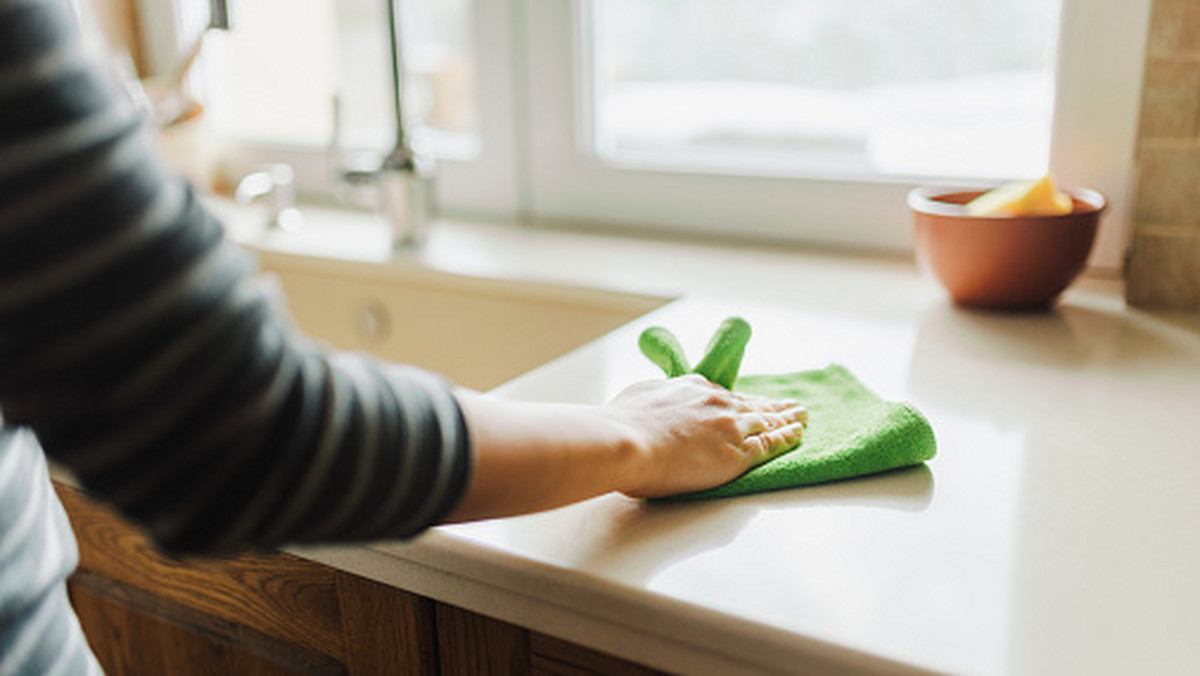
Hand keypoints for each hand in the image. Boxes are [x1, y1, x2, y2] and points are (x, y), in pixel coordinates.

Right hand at [605, 375, 806, 497]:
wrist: (626, 441)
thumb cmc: (622, 424)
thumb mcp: (639, 398)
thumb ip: (656, 401)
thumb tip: (656, 406)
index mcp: (693, 387)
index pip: (726, 395)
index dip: (742, 400)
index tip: (752, 401)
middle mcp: (717, 402)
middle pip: (753, 404)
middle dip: (773, 405)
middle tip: (791, 405)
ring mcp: (731, 426)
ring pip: (768, 421)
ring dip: (788, 418)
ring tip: (802, 417)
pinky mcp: (738, 452)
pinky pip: (771, 444)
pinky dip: (787, 438)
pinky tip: (798, 434)